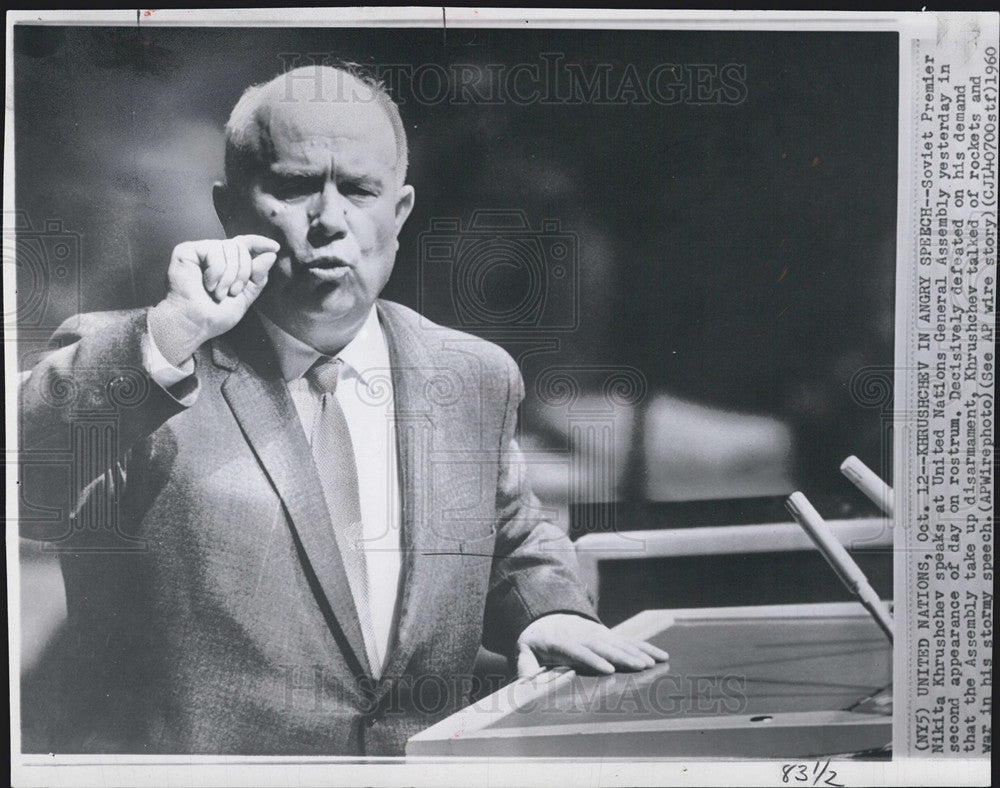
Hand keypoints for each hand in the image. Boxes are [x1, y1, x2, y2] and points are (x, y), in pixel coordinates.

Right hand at [149, 235, 279, 364]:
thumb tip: (271, 253)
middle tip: (233, 292)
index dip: (260, 243)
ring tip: (218, 293)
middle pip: (241, 247)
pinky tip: (207, 285)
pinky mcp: (187, 250)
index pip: (246, 244)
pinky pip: (214, 250)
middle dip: (243, 272)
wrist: (194, 323)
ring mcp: (200, 251)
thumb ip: (258, 276)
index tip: (276, 247)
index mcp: (227, 263)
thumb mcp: (245, 296)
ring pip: (229, 248)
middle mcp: (214, 254)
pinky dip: (216, 271)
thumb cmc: (216, 314)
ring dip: (229, 276)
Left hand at [516, 613, 668, 677]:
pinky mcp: (609, 635)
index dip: (593, 660)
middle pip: (605, 646)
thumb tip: (526, 681)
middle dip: (622, 656)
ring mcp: (599, 634)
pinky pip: (629, 641)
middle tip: (640, 667)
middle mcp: (584, 636)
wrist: (546, 618)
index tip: (608, 670)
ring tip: (653, 662)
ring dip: (638, 652)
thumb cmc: (536, 641)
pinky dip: (645, 648)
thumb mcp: (524, 650)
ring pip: (620, 643)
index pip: (579, 651)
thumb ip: (525, 665)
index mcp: (563, 641)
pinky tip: (660, 655)